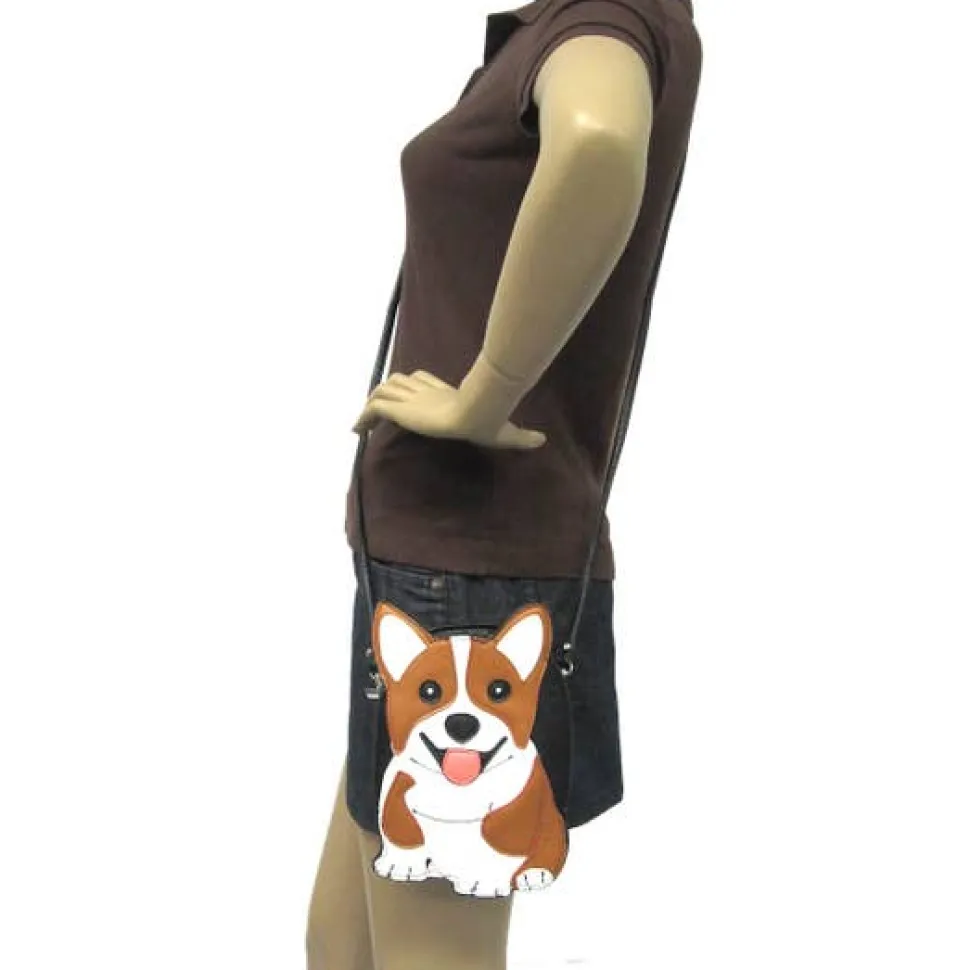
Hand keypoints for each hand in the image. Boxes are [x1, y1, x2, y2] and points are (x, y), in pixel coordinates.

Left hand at [351, 369, 545, 449]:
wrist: (478, 412)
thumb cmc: (491, 420)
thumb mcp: (506, 432)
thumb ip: (521, 436)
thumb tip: (543, 440)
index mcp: (445, 393)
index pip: (421, 381)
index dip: (411, 386)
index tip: (405, 401)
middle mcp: (425, 392)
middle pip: (399, 381)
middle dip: (389, 393)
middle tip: (379, 411)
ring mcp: (412, 399)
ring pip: (384, 391)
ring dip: (373, 404)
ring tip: (363, 422)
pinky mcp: (402, 409)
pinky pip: (374, 407)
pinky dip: (362, 417)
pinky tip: (356, 431)